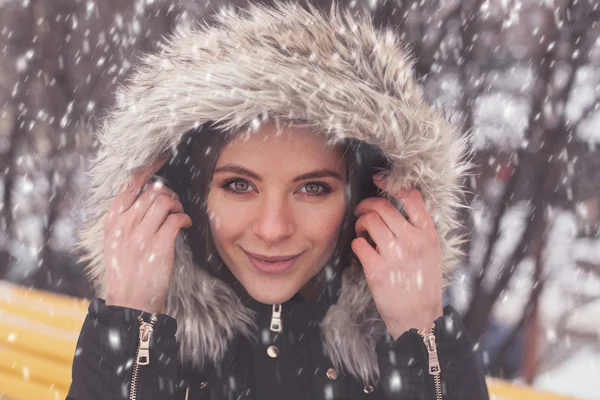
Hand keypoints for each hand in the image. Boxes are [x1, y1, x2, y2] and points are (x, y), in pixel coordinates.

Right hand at [104, 157, 191, 313]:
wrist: (129, 301)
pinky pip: (176, 220)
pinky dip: (184, 218)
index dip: (149, 168)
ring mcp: (141, 235)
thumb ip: (127, 217)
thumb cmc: (125, 268)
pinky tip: (185, 223)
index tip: (163, 158)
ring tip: (179, 214)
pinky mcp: (159, 247)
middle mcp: (125, 224)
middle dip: (169, 194)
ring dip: (178, 205)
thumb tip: (149, 194)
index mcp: (113, 219)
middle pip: (153, 191)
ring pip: (166, 202)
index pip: (131, 183)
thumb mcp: (116, 239)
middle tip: (175, 203)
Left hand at [352, 175, 443, 338]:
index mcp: (428, 234)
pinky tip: (360, 249)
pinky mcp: (378, 269)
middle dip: (366, 204)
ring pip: (369, 220)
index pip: (411, 197)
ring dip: (360, 223)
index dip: (392, 184)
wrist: (419, 317)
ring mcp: (395, 254)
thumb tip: (399, 206)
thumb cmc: (424, 284)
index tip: (379, 180)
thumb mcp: (432, 253)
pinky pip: (358, 243)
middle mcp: (413, 241)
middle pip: (383, 206)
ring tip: (361, 231)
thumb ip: (419, 230)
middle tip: (361, 211)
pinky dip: (356, 243)